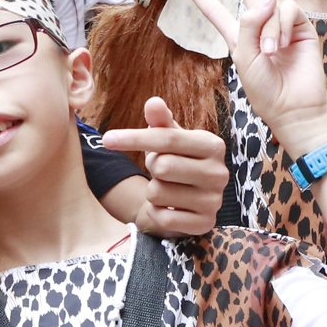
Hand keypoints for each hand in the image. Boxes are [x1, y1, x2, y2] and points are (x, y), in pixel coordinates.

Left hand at [102, 96, 228, 235]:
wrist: (190, 203)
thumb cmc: (178, 162)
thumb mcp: (169, 140)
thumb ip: (160, 121)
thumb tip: (153, 103)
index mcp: (213, 145)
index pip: (167, 139)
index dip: (134, 138)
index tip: (107, 139)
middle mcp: (218, 173)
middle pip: (161, 166)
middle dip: (151, 167)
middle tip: (160, 170)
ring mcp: (213, 201)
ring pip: (157, 193)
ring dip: (152, 192)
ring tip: (167, 189)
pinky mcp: (204, 224)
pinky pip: (162, 217)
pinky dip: (156, 213)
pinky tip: (169, 208)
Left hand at [179, 0, 326, 159]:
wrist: (293, 107)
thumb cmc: (265, 89)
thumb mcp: (244, 57)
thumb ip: (250, 24)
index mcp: (239, 38)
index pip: (216, 12)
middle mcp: (260, 26)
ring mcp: (282, 24)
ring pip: (270, 4)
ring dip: (268, 29)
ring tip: (270, 53)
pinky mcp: (302, 25)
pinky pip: (289, 9)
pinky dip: (282, 25)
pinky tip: (283, 45)